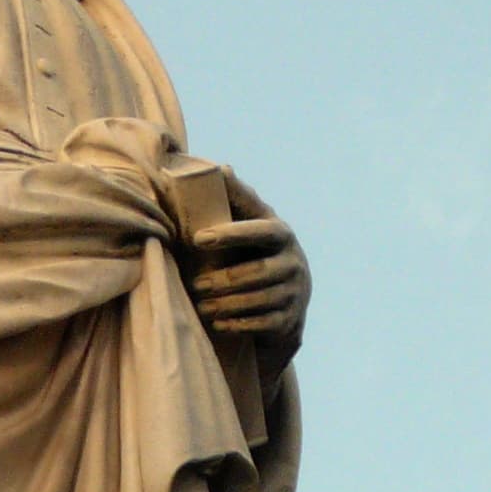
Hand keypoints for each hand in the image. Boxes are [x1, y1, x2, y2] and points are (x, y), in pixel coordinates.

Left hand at [183, 173, 309, 359]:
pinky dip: (239, 324)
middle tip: (195, 284)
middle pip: (256, 272)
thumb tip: (220, 167)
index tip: (198, 238)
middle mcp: (293, 261)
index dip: (230, 233)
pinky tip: (218, 324)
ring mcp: (294, 291)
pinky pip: (263, 324)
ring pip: (258, 300)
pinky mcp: (290, 318)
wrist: (288, 300)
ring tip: (202, 307)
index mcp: (280, 233)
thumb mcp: (251, 226)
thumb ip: (236, 202)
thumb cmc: (256, 252)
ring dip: (226, 304)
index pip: (259, 230)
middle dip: (223, 280)